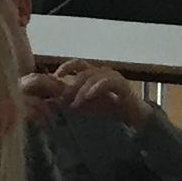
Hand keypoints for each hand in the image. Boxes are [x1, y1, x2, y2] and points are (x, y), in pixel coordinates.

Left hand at [23, 59, 145, 128]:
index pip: (78, 64)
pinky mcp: (122, 85)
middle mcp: (102, 72)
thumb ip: (69, 100)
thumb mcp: (84, 105)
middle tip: (64, 100)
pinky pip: (107, 82)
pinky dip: (96, 88)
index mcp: (93, 74)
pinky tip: (89, 96)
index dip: (66, 66)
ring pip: (93, 77)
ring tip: (76, 104)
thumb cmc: (108, 108)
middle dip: (71, 86)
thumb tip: (50, 100)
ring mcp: (113, 77)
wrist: (132, 116)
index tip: (56, 76)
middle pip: (83, 73)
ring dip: (81, 90)